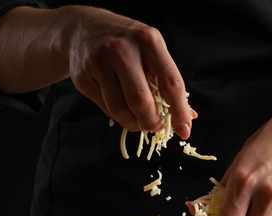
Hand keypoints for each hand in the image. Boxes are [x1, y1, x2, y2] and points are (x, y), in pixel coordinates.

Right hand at [66, 7, 193, 137]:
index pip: (170, 82)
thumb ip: (168, 81)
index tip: (184, 129)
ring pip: (119, 109)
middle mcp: (122, 49)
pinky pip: (104, 107)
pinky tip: (121, 108)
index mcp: (149, 40)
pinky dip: (117, 115)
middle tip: (155, 127)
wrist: (83, 29)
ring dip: (133, 123)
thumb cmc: (127, 44)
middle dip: (151, 122)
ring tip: (138, 121)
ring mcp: (99, 62)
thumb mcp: (151, 50)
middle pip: (141, 100)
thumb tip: (189, 117)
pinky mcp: (82, 76)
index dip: (180, 111)